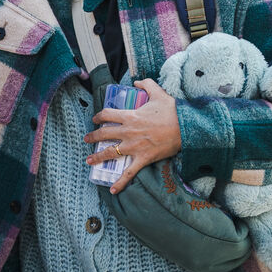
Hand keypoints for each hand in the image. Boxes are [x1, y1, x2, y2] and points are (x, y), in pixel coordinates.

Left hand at [84, 78, 181, 193]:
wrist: (185, 128)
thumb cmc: (172, 111)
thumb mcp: (159, 93)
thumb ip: (146, 84)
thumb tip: (136, 81)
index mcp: (130, 116)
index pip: (108, 115)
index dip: (99, 116)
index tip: (96, 119)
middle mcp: (128, 132)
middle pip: (104, 134)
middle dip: (93, 137)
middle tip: (86, 139)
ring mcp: (134, 147)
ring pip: (110, 153)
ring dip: (98, 157)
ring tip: (89, 161)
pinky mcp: (142, 159)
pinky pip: (129, 172)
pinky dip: (120, 182)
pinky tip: (112, 190)